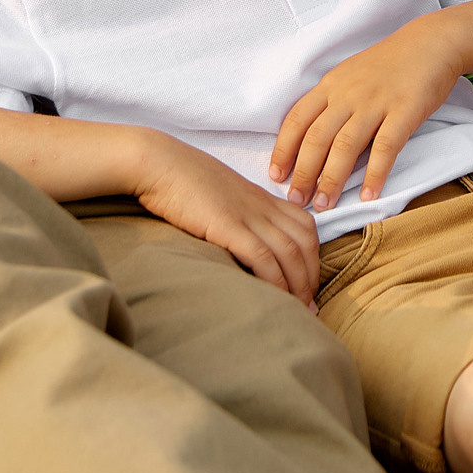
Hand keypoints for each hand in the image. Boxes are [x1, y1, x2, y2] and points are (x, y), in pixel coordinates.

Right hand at [132, 132, 321, 304]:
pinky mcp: (227, 226)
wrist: (159, 163)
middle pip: (304, 242)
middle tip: (309, 305)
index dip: (313, 256)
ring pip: (289, 252)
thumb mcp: (221, 195)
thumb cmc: (183, 181)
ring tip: (298, 309)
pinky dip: (275, 280)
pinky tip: (275, 299)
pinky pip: (262, 256)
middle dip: (312, 277)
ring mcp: (246, 215)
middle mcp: (261, 206)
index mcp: (262, 198)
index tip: (309, 282)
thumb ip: (238, 213)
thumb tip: (241, 241)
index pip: (305, 226)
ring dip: (298, 284)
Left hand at [270, 21, 461, 209]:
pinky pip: (386, 147)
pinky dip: (375, 174)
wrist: (431, 42)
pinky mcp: (405, 111)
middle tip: (295, 200)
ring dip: (331, 180)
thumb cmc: (389, 63)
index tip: (275, 176)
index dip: (283, 150)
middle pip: (317, 138)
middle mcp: (348, 94)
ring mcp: (376, 102)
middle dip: (303, 173)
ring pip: (345, 146)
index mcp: (331, 85)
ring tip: (323, 205)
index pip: (297, 120)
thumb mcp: (349, 75)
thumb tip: (310, 140)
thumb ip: (330, 102)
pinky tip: (368, 196)